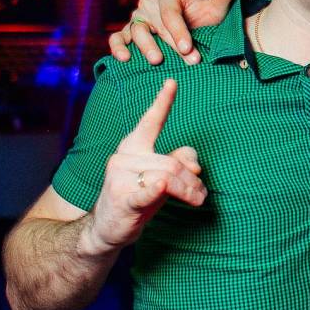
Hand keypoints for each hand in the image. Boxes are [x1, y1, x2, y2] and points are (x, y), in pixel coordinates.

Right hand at [85, 79, 206, 254]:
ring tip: (197, 200)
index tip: (172, 82)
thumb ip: (178, 162)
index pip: (150, 122)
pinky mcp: (122, 200)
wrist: (108, 227)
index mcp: (132, 147)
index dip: (162, 102)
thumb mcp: (159, 175)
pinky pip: (144, 192)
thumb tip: (195, 164)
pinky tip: (161, 187)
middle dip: (192, 179)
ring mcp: (120, 178)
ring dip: (188, 190)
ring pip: (167, 176)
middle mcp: (124, 158)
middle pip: (172, 162)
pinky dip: (155, 190)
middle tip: (201, 194)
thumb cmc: (136, 196)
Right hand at [108, 0, 243, 64]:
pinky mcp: (126, 34)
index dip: (179, 31)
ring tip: (157, 61)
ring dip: (145, 46)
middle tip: (187, 60)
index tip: (189, 48)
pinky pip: (117, 38)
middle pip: (156, 25)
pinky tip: (125, 58)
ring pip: (136, 31)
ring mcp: (136, 20)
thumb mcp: (216, 9)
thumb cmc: (202, 22)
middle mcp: (148, 5)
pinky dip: (118, 47)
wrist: (192, 37)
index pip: (170, 13)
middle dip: (172, 44)